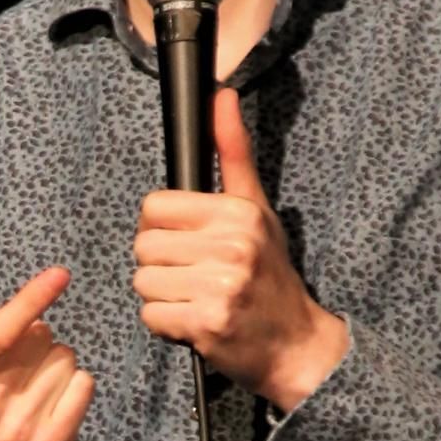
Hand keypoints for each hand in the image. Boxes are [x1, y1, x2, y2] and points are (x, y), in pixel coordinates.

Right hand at [0, 265, 94, 440]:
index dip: (29, 301)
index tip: (59, 274)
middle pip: (40, 340)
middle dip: (37, 339)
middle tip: (18, 362)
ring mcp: (16, 433)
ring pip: (64, 361)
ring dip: (56, 362)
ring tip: (33, 381)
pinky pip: (83, 386)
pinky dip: (76, 382)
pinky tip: (54, 396)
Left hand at [132, 89, 349, 411]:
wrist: (297, 344)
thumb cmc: (270, 275)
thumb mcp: (256, 208)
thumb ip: (232, 153)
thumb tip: (222, 95)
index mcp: (237, 212)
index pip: (154, 207)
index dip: (162, 228)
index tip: (188, 243)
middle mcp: (230, 246)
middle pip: (143, 246)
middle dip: (161, 265)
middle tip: (194, 277)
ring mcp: (219, 287)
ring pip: (143, 282)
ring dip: (162, 297)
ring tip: (196, 299)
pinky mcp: (206, 325)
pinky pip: (151, 316)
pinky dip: (166, 326)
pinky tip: (195, 323)